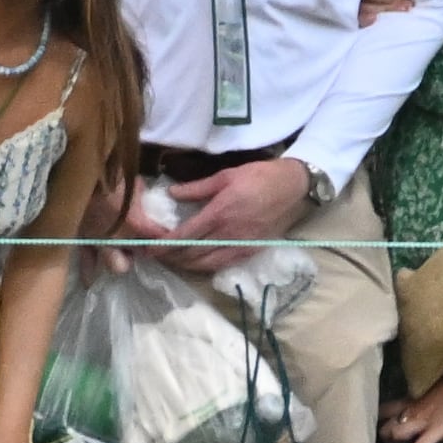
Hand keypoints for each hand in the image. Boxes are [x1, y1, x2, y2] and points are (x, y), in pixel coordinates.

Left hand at [157, 156, 312, 271]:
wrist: (294, 186)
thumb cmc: (259, 177)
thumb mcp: (225, 176)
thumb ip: (196, 188)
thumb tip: (172, 193)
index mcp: (220, 213)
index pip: (185, 236)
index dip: (164, 245)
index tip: (148, 248)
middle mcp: (229, 234)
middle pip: (192, 254)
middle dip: (170, 257)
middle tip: (153, 256)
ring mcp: (242, 245)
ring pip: (207, 263)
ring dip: (185, 264)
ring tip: (170, 260)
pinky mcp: (252, 251)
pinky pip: (223, 264)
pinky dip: (205, 266)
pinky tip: (195, 262)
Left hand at [380, 365, 442, 442]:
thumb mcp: (434, 392)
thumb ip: (424, 401)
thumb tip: (424, 407)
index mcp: (411, 399)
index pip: (383, 410)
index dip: (376, 421)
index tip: (374, 428)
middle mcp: (411, 410)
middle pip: (385, 425)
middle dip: (384, 437)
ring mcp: (423, 421)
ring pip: (395, 435)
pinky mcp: (438, 430)